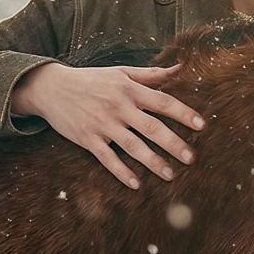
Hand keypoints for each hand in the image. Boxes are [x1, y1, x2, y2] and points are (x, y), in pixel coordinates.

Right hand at [11, 62, 203, 186]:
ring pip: (133, 146)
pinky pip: (108, 159)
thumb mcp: (120, 72)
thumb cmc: (91, 80)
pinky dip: (122, 172)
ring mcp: (103, 125)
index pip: (162, 102)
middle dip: (173, 144)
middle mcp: (118, 107)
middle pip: (152, 128)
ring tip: (170, 175)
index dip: (183, 113)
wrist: (52, 88)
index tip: (201, 126)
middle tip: (191, 158)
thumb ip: (150, 74)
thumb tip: (179, 68)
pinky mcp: (88, 139)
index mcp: (129, 90)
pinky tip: (136, 184)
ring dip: (153, 162)